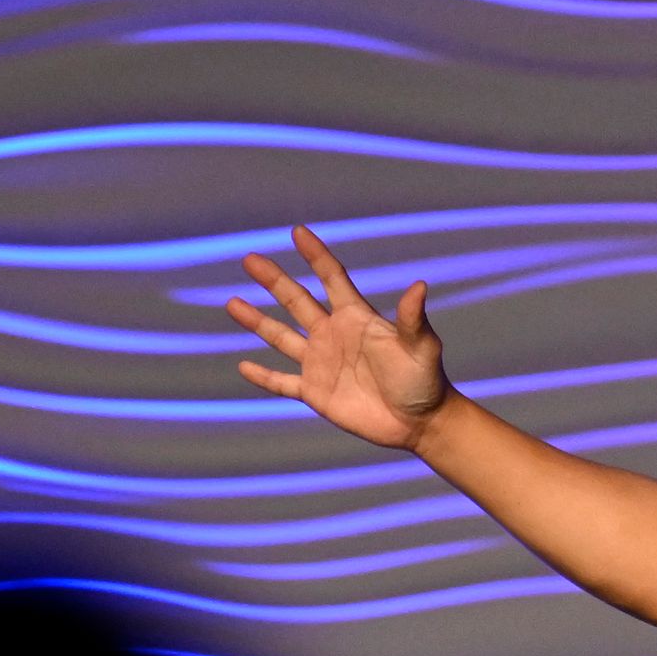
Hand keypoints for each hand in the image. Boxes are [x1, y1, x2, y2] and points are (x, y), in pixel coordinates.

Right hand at [226, 225, 452, 449]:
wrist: (419, 423)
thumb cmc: (425, 381)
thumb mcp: (421, 346)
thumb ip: (413, 318)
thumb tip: (420, 286)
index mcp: (356, 317)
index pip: (331, 278)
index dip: (315, 256)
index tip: (297, 232)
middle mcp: (334, 334)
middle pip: (296, 301)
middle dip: (273, 280)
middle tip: (249, 259)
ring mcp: (321, 363)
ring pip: (281, 337)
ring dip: (257, 321)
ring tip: (232, 303)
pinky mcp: (316, 393)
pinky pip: (282, 382)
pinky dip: (263, 376)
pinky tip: (242, 365)